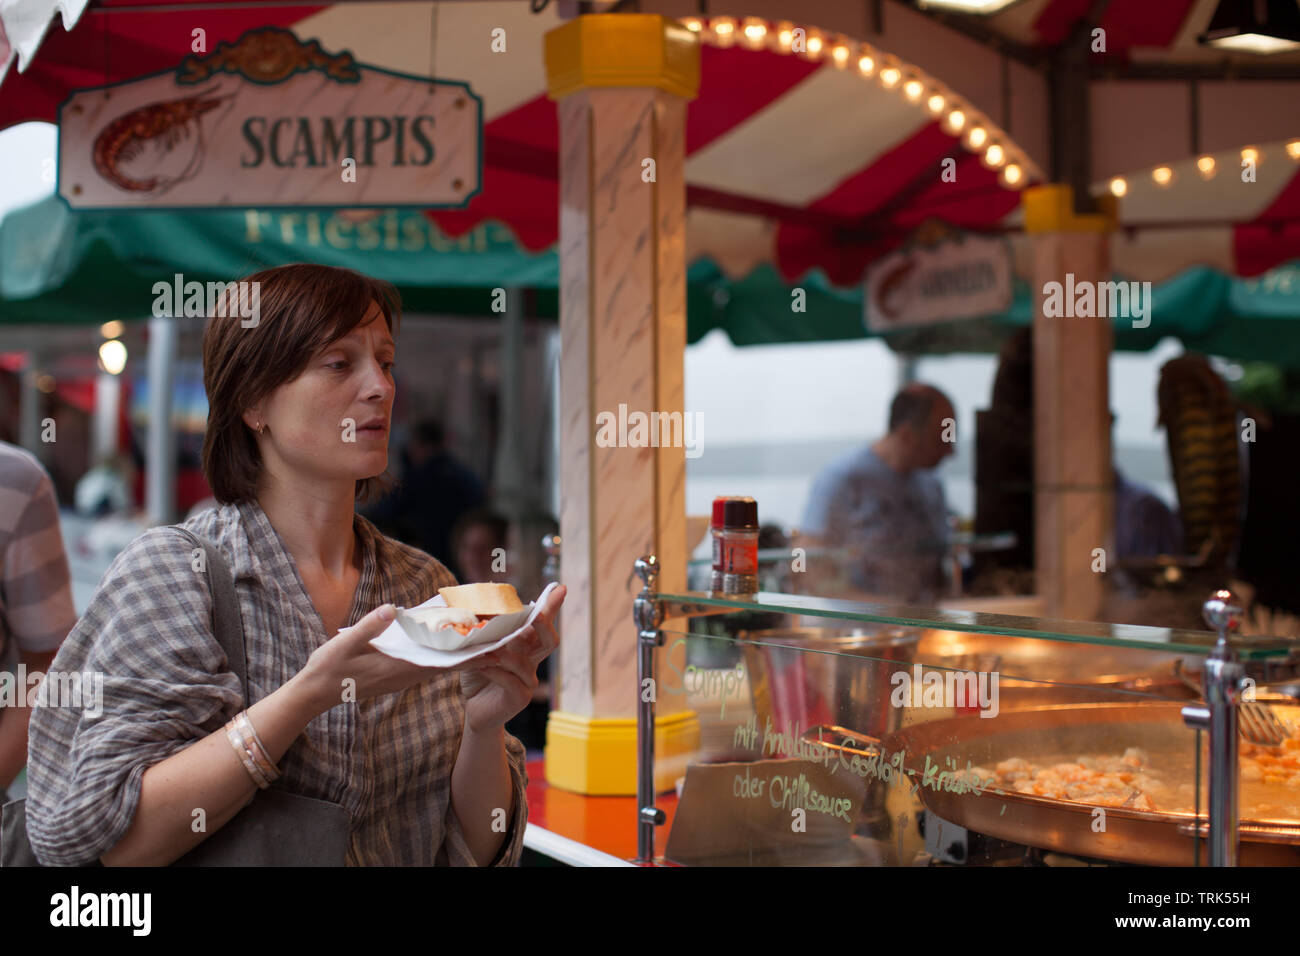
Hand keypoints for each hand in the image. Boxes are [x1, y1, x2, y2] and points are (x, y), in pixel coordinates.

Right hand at [299, 603, 493, 713]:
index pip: (445, 663)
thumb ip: (369, 627)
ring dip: (462, 652)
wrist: (315, 692)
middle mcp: (407, 674)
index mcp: (400, 668)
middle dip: (474, 652)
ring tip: (485, 636)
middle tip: (500, 636)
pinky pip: (430, 664)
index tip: (496, 647)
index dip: (471, 656)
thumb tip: (392, 609)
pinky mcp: (398, 674)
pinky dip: (445, 654)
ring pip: (441, 664)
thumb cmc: (329, 668)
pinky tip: (452, 640)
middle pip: (449, 663)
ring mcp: (403, 676)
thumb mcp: (345, 645)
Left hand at [461, 585, 564, 734]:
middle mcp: (532, 662)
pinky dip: (496, 672)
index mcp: (525, 647)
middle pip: (549, 640)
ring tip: (487, 651)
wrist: (476, 711)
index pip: (541, 624)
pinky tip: (482, 666)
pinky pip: (511, 681)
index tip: (560, 588)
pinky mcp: (520, 697)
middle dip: (544, 624)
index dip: (552, 606)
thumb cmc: (479, 676)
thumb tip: (478, 610)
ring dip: (506, 654)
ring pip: (525, 662)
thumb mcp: (480, 650)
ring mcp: (529, 681)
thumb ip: (485, 634)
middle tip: (537, 613)